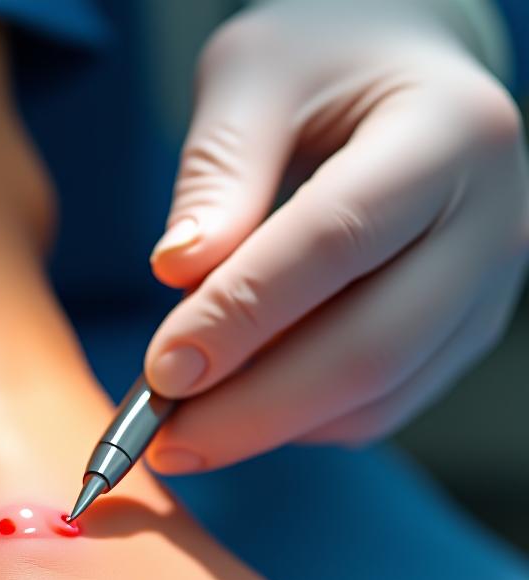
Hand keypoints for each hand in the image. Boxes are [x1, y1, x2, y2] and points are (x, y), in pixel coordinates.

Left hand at [143, 0, 528, 472]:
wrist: (403, 79)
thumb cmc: (322, 65)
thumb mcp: (255, 76)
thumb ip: (219, 169)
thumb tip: (178, 272)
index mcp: (448, 133)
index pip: (335, 243)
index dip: (242, 317)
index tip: (162, 371)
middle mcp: (490, 221)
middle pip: (369, 348)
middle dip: (254, 410)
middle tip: (164, 442)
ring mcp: (485, 290)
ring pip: (377, 395)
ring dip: (270, 428)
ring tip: (184, 432)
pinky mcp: (459, 336)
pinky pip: (380, 408)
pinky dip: (301, 424)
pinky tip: (239, 409)